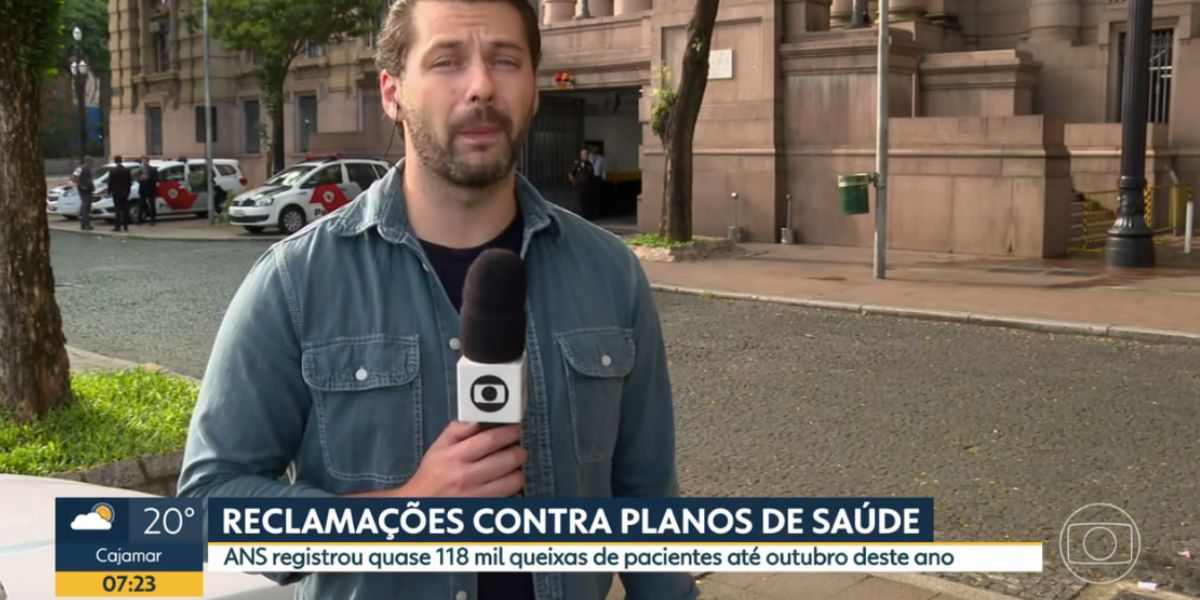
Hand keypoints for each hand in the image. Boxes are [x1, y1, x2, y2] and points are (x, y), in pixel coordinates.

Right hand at [345, 422, 524, 498]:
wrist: (420, 505)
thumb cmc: (432, 475)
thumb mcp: (438, 447)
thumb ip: (457, 429)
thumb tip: (478, 418)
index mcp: (454, 457)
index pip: (491, 440)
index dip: (509, 432)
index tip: (515, 429)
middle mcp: (466, 477)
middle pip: (508, 459)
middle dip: (518, 451)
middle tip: (516, 449)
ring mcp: (476, 497)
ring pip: (514, 481)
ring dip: (517, 471)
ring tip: (511, 468)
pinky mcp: (484, 510)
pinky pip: (512, 499)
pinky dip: (514, 492)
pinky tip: (506, 486)